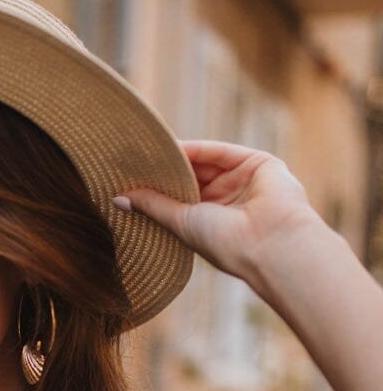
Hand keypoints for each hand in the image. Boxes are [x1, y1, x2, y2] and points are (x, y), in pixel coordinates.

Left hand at [115, 140, 326, 302]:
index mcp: (212, 223)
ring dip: (178, 157)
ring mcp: (244, 182)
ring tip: (147, 150)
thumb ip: (153, 206)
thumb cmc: (226, 244)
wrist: (271, 242)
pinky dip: (198, 148)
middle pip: (193, 177)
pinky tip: (173, 145)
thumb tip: (119, 199)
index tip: (129, 179)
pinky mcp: (259, 163)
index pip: (181, 198)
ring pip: (206, 162)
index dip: (158, 188)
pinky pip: (222, 152)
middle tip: (134, 160)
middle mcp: (229, 202)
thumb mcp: (182, 222)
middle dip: (166, 169)